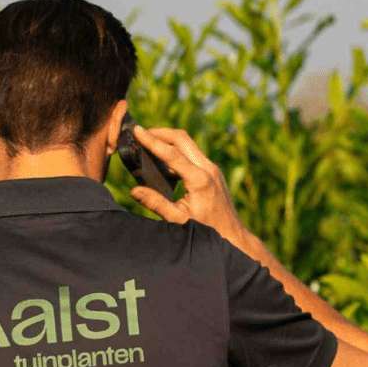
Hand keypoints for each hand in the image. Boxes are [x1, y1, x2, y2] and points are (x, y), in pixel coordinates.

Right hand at [128, 126, 252, 249]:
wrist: (233, 236)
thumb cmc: (207, 230)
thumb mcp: (178, 220)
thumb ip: (156, 203)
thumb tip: (134, 190)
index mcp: (199, 180)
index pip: (171, 153)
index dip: (152, 140)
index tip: (136, 130)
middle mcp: (208, 169)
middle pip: (182, 139)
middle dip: (160, 132)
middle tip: (140, 132)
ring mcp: (212, 168)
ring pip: (188, 144)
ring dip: (168, 140)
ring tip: (147, 143)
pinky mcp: (212, 171)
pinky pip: (192, 154)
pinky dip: (175, 151)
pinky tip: (162, 160)